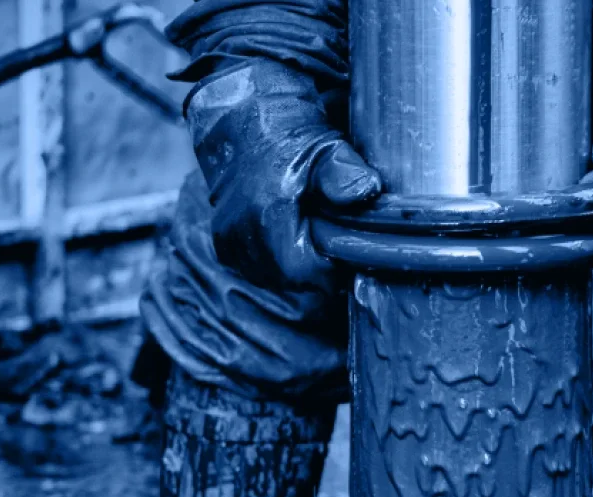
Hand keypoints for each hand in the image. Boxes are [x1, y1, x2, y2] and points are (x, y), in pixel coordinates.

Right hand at [189, 63, 381, 296]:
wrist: (237, 116)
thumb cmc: (283, 129)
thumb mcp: (323, 145)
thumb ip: (343, 172)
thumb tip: (366, 188)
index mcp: (266, 218)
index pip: (312, 276)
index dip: (337, 267)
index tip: (348, 247)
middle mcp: (241, 239)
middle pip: (297, 284)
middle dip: (321, 268)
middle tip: (335, 237)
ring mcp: (230, 246)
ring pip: (280, 281)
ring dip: (301, 265)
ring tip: (313, 232)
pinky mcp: (226, 247)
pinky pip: (263, 270)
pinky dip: (282, 260)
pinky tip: (292, 233)